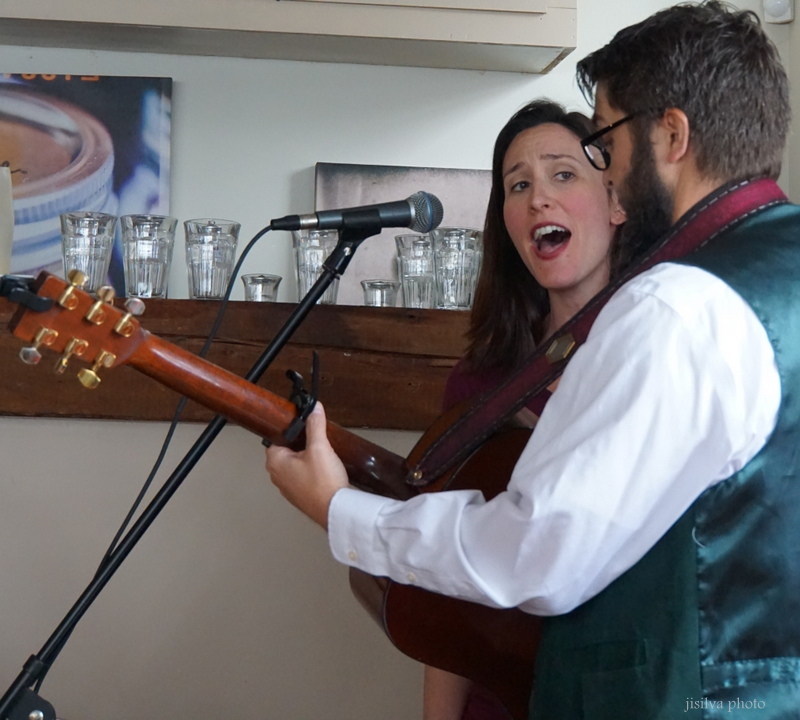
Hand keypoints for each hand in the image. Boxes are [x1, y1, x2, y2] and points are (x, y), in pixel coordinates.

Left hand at [265, 402, 350, 528]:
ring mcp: (289, 488)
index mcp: (275, 463)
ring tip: (325, 456)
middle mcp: (278, 476)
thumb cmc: (323, 483)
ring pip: (297, 464)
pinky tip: (327, 470)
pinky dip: (314, 472)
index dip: (291, 431)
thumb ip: (315, 425)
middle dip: (302, 444)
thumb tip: (314, 409)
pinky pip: (305, 477)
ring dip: (309, 458)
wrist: (335, 510)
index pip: (277, 438)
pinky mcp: (302, 495)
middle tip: (318, 441)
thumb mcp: (320, 448)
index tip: (305, 426)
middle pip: (288, 450)